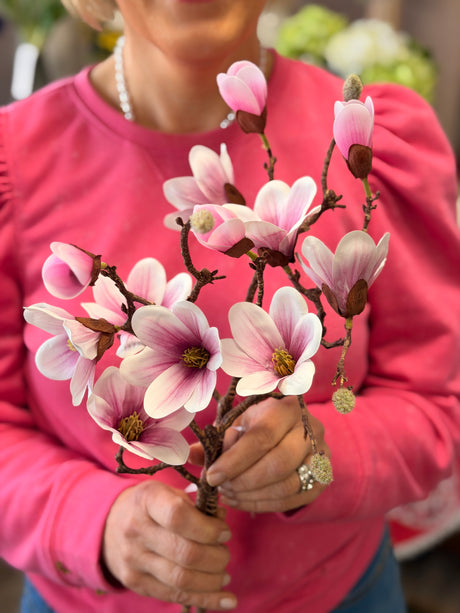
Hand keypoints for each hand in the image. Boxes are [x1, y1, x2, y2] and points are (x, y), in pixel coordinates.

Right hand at [102, 480, 236, 609]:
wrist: (109, 524)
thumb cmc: (149, 504)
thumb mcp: (168, 491)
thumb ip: (195, 504)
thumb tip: (222, 518)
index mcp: (147, 500)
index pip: (178, 517)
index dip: (208, 528)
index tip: (224, 531)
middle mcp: (136, 530)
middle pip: (184, 553)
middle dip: (216, 557)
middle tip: (225, 552)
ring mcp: (133, 560)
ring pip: (181, 579)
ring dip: (212, 580)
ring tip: (224, 572)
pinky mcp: (136, 583)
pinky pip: (175, 596)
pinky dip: (205, 599)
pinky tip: (226, 598)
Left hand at [199, 397, 329, 512]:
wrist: (291, 432)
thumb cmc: (257, 425)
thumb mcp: (237, 425)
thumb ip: (215, 440)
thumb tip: (187, 455)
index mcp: (286, 406)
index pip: (262, 436)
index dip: (235, 459)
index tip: (211, 476)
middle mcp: (311, 428)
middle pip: (278, 462)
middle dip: (244, 480)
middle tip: (221, 488)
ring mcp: (321, 454)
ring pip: (287, 484)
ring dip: (252, 495)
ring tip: (229, 494)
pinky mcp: (322, 479)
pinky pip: (293, 499)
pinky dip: (263, 503)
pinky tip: (242, 500)